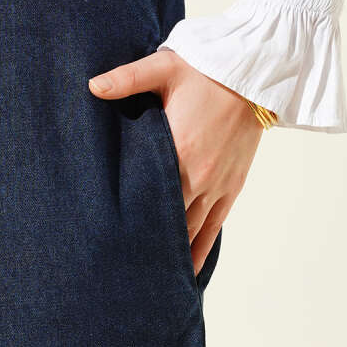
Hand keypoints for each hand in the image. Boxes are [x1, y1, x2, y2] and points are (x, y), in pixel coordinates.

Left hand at [88, 48, 262, 274]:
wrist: (254, 73)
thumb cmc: (205, 70)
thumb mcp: (163, 68)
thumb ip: (126, 78)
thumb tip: (91, 86)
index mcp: (177, 150)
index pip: (147, 195)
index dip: (128, 218)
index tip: (107, 238)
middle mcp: (198, 176)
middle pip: (166, 220)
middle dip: (144, 241)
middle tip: (119, 268)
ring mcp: (217, 185)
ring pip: (190, 230)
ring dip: (170, 252)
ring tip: (147, 278)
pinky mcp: (232, 186)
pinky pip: (215, 226)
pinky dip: (200, 249)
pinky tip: (186, 269)